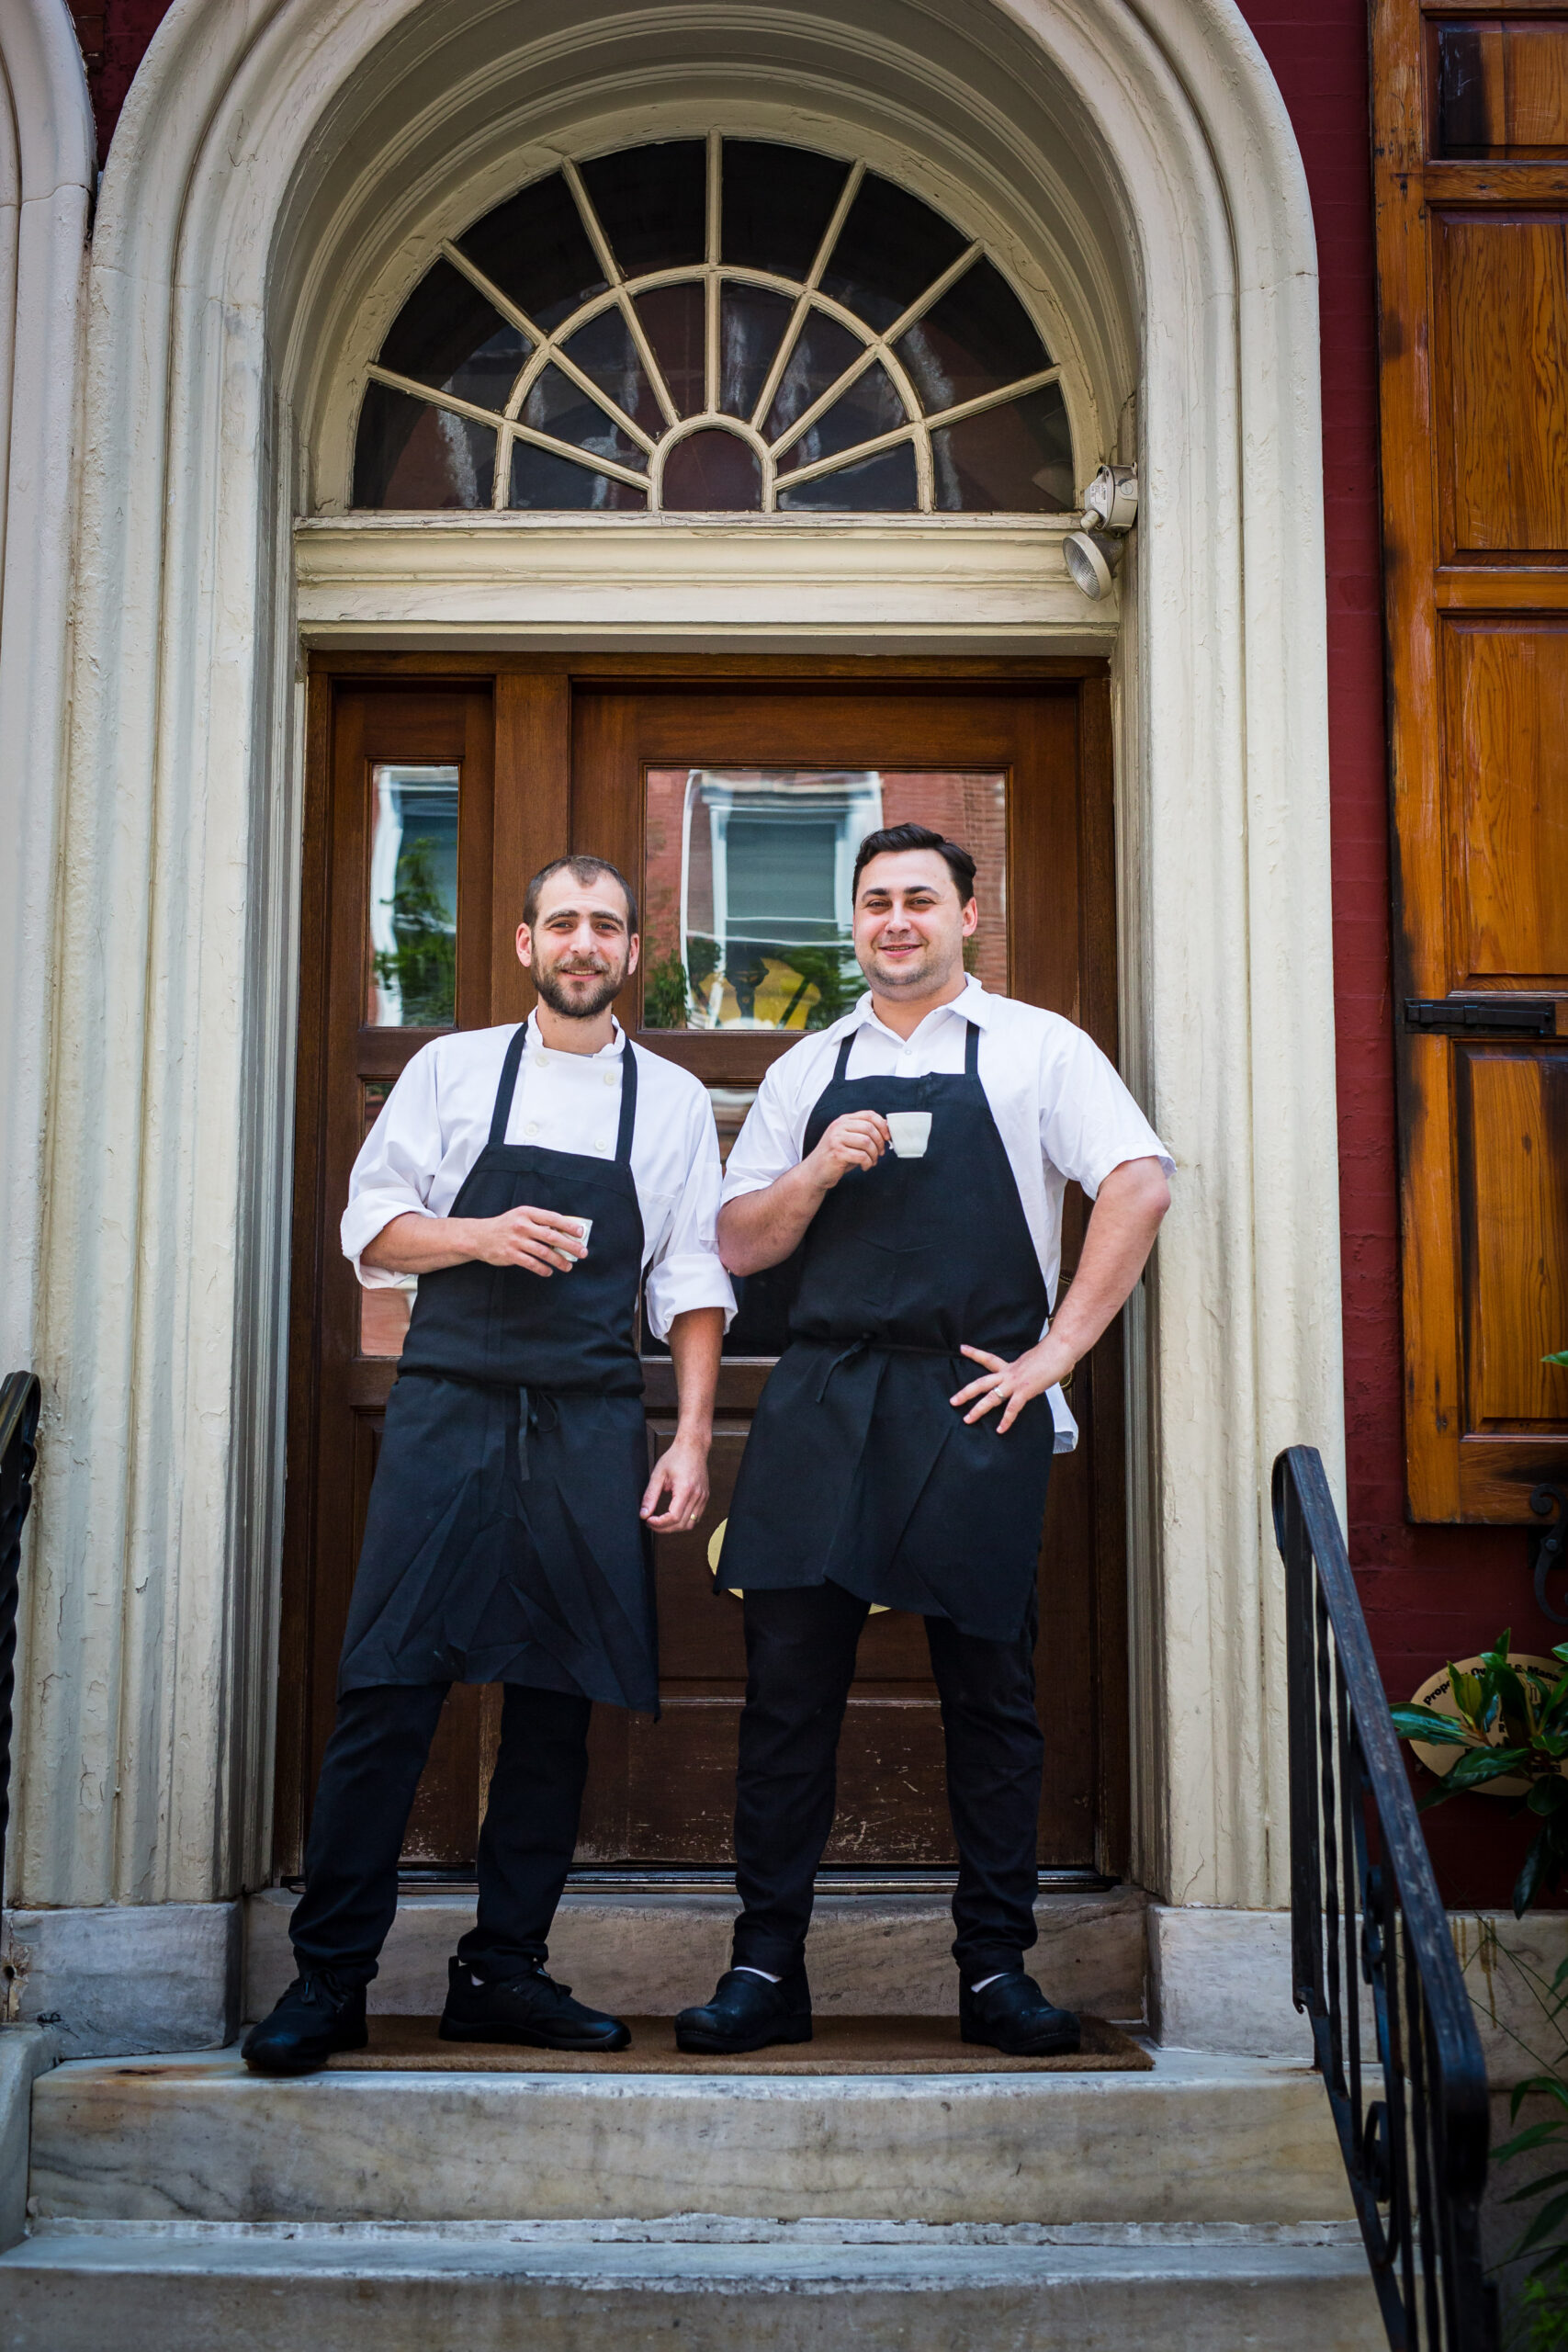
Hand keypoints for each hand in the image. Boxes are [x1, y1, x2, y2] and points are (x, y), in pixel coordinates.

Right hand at [468, 1205, 587, 1276]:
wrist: (480, 1236)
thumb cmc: (507, 1226)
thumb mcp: (521, 1217)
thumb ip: (540, 1222)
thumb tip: (565, 1231)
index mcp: (527, 1213)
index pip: (552, 1218)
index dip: (568, 1226)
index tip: (581, 1233)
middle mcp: (522, 1226)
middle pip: (551, 1237)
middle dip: (570, 1246)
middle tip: (582, 1253)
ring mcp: (516, 1241)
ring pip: (543, 1252)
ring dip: (559, 1261)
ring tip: (568, 1267)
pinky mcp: (510, 1255)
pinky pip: (531, 1263)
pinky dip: (542, 1269)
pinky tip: (549, 1272)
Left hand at [641, 1434, 709, 1531]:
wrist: (693, 1447)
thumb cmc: (676, 1457)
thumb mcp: (658, 1475)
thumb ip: (650, 1496)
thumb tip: (643, 1514)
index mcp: (685, 1489)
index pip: (674, 1517)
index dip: (660, 1524)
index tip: (648, 1520)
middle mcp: (697, 1495)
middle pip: (682, 1524)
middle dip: (664, 1528)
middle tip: (651, 1523)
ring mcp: (703, 1497)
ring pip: (690, 1524)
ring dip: (674, 1527)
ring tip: (661, 1522)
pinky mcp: (705, 1498)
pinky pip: (696, 1517)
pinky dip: (684, 1521)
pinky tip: (673, 1516)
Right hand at [805, 1111, 891, 1190]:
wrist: (815, 1171)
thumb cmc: (837, 1157)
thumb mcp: (850, 1140)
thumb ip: (864, 1133)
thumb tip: (887, 1132)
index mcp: (844, 1120)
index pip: (869, 1115)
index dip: (882, 1125)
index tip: (888, 1137)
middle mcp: (839, 1127)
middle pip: (870, 1128)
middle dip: (880, 1143)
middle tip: (880, 1153)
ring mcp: (836, 1139)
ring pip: (867, 1142)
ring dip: (874, 1155)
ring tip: (872, 1161)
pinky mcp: (836, 1153)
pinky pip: (861, 1156)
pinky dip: (867, 1163)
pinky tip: (864, 1166)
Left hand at [949, 1341, 1067, 1434]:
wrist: (1059, 1350)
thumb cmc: (1052, 1354)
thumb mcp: (1034, 1360)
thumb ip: (1029, 1368)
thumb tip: (1036, 1371)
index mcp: (1010, 1365)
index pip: (988, 1358)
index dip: (974, 1353)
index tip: (962, 1348)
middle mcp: (1008, 1374)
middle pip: (981, 1383)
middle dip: (966, 1393)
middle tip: (953, 1401)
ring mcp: (1015, 1383)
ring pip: (991, 1397)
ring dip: (978, 1409)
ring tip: (967, 1419)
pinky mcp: (1025, 1391)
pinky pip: (1012, 1408)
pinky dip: (1006, 1420)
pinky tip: (1000, 1430)